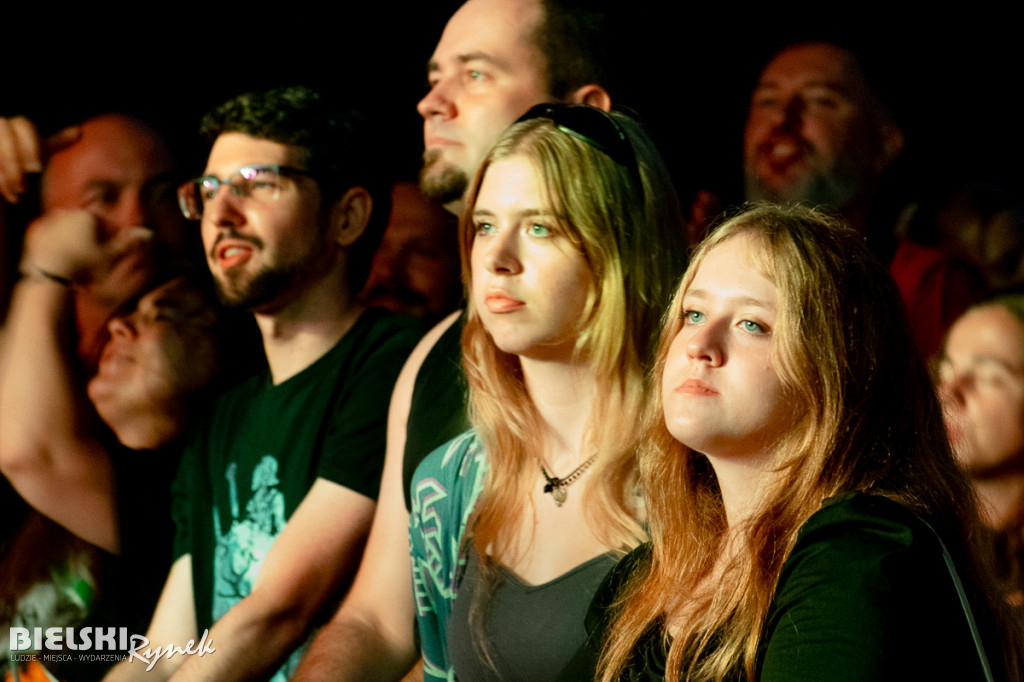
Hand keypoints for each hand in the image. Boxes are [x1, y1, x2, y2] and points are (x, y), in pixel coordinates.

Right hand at [0, 117, 79, 203]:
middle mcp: (1, 129)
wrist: (3, 185)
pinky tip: (10, 196)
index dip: (31, 145)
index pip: (23, 123)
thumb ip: (54, 143)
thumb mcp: (38, 154)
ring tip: (20, 192)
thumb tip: (78, 131)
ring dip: (9, 173)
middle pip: (5, 134)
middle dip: (15, 160)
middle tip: (26, 181)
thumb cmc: (22, 168)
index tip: (38, 169)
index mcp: (14, 126)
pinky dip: (1, 182)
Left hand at [22, 209, 151, 285]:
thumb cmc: (84, 264)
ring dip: (73, 240)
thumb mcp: (110, 256)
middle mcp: (68, 213)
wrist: (50, 273)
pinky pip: (50, 235)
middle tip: (90, 258)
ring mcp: (50, 221)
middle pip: (85, 224)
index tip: (106, 254)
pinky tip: (60, 257)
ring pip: (68, 229)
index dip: (108, 239)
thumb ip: (128, 243)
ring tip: (75, 259)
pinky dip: (55, 243)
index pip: (104, 224)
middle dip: (90, 238)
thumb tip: (150, 233)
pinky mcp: (36, 231)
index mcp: (88, 216)